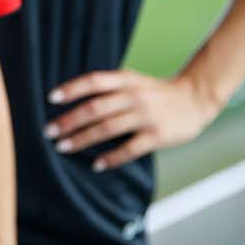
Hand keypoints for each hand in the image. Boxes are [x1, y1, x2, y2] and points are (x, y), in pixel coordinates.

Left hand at [44, 70, 220, 171]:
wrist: (195, 99)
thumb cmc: (157, 93)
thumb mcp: (134, 81)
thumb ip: (110, 88)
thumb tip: (74, 100)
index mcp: (126, 80)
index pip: (94, 81)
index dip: (72, 88)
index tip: (51, 98)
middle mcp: (134, 96)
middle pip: (96, 107)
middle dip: (69, 120)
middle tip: (49, 132)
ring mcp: (146, 116)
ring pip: (108, 128)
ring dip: (83, 139)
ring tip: (63, 147)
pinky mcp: (156, 135)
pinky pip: (130, 148)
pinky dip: (112, 157)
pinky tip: (97, 165)